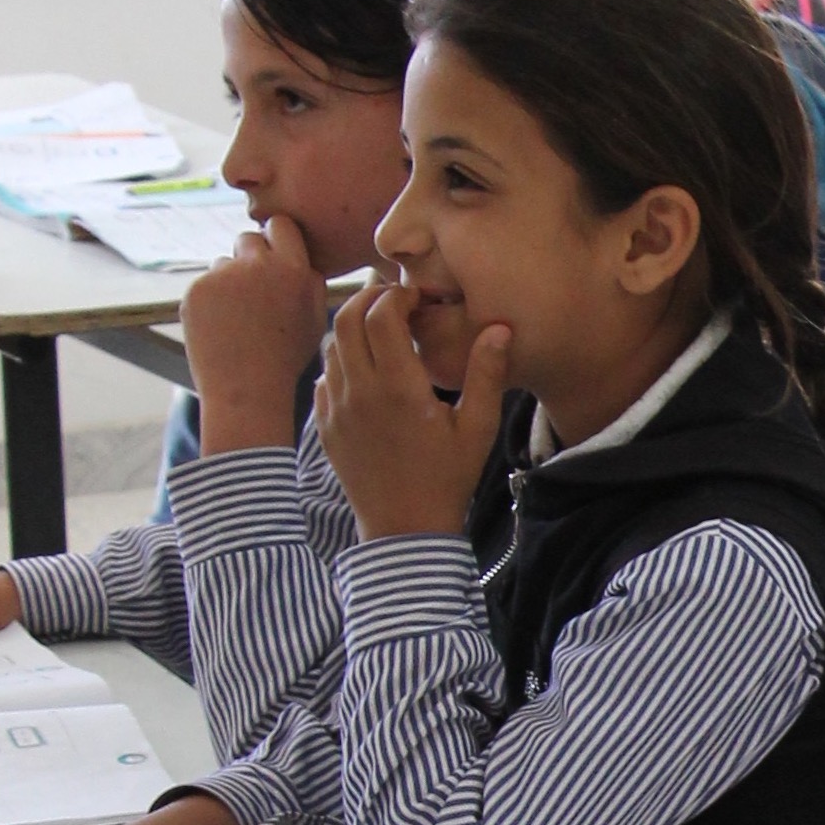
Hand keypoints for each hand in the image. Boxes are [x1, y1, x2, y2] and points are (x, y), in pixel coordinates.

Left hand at [180, 216, 328, 451]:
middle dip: (250, 258)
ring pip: (223, 264)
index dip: (277, 239)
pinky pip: (204, 285)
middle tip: (254, 291)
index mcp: (293, 269)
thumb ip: (310, 281)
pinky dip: (209, 302)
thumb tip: (299, 254)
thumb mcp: (316, 319)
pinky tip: (220, 328)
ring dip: (229, 282)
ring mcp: (222, 276)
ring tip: (238, 320)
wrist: (246, 391)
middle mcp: (257, 265)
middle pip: (248, 238)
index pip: (280, 224)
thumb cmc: (286, 359)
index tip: (276, 257)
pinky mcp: (195, 290)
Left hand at [318, 285, 510, 540]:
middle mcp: (359, 391)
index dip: (398, 295)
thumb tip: (499, 328)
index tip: (418, 299)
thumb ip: (486, 374)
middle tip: (395, 302)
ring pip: (332, 344)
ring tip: (382, 333)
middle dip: (370, 298)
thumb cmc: (448, 479)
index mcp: (398, 387)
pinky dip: (342, 360)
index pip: (381, 314)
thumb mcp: (478, 428)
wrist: (404, 529)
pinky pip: (324, 375)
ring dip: (354, 327)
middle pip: (347, 318)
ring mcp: (336, 408)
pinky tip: (367, 371)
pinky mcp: (325, 425)